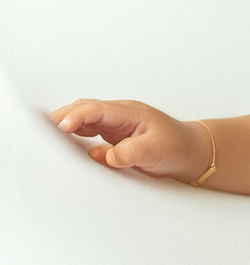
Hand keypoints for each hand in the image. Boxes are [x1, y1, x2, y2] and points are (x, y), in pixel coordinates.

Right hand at [48, 99, 208, 181]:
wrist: (191, 153)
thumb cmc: (178, 147)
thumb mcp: (157, 150)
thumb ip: (132, 152)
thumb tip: (105, 155)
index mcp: (130, 113)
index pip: (97, 109)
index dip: (77, 116)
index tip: (62, 127)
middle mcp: (119, 116)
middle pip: (84, 110)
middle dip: (63, 117)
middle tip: (43, 130)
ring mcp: (115, 126)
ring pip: (83, 121)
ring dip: (66, 126)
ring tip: (47, 137)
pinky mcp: (113, 138)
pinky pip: (88, 134)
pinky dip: (74, 137)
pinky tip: (64, 146)